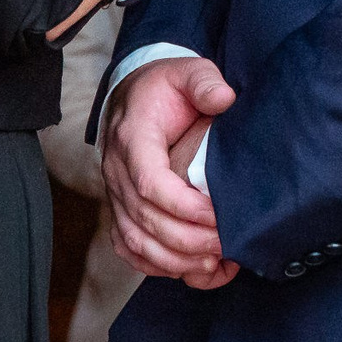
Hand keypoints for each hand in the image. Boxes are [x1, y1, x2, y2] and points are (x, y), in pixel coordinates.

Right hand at [102, 56, 239, 287]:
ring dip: (175, 261)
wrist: (134, 96)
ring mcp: (115, 194)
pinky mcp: (119, 210)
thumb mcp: (187, 71)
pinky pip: (130, 249)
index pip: (150, 182)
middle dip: (188, 240)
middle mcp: (117, 171)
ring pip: (136, 242)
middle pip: (145, 220)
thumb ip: (205, 81)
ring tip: (214, 264)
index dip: (184, 206)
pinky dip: (157, 267)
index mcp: (133, 138)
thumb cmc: (165, 89)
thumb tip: (224, 98)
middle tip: (226, 244)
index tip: (218, 215)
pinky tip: (191, 270)